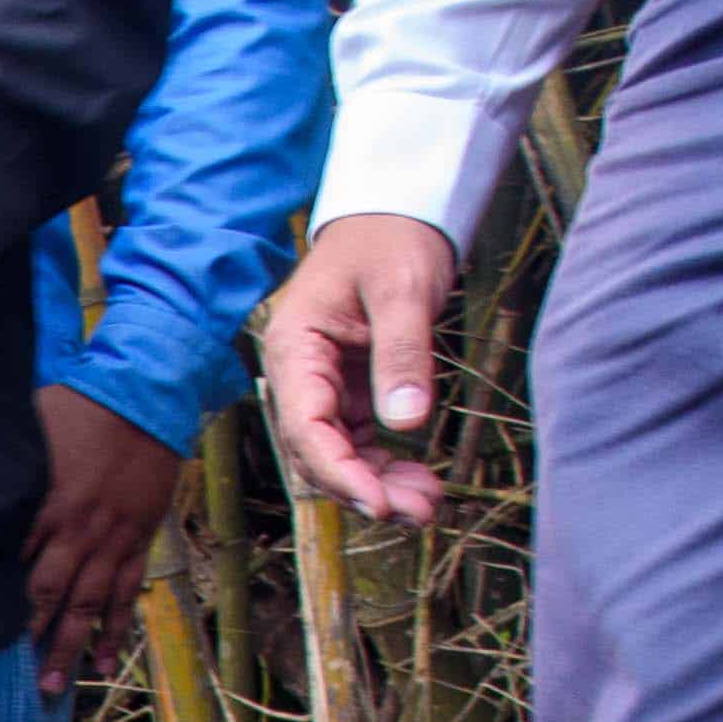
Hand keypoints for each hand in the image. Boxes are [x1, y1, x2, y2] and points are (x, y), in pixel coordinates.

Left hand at [21, 388, 178, 691]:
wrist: (147, 398)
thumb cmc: (81, 407)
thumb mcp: (29, 428)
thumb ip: (2, 462)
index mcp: (46, 506)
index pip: (14, 564)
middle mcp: (79, 532)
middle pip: (49, 595)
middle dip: (32, 639)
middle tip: (16, 682)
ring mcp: (112, 541)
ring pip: (89, 605)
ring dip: (71, 647)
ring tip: (55, 686)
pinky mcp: (138, 540)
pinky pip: (126, 593)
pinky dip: (116, 629)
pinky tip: (104, 660)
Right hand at [258, 211, 458, 523]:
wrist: (398, 210)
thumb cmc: (391, 237)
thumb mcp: (403, 290)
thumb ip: (402, 355)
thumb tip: (406, 422)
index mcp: (295, 349)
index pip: (305, 428)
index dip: (338, 472)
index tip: (379, 501)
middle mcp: (301, 374)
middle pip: (318, 452)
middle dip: (363, 488)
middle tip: (418, 511)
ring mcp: (325, 385)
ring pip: (340, 453)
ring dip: (378, 483)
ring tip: (427, 502)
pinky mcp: (351, 388)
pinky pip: (362, 440)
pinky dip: (387, 464)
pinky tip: (419, 479)